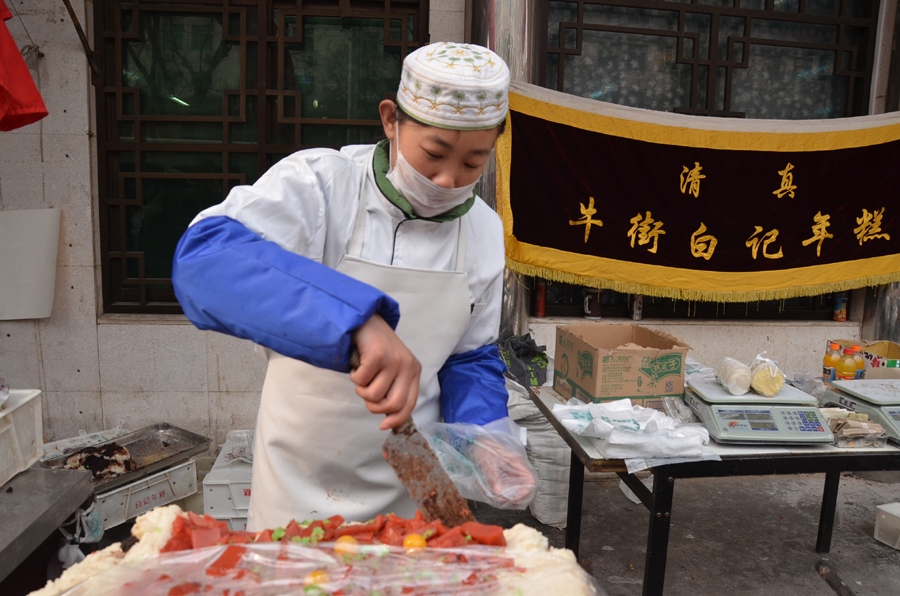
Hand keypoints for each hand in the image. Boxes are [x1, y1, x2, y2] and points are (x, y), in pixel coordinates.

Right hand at [350, 314, 420, 430]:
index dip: (396, 419)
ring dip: (361, 390)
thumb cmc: (375, 349)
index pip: (409, 404)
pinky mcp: (378, 356)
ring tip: (361, 376)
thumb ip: (392, 389)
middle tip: (366, 394)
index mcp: (414, 371)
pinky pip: (361, 381)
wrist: (365, 320)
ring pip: (374, 395)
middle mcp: (407, 366)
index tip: (383, 426)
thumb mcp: (391, 368)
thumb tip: (388, 420)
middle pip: (393, 404)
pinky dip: (354, 377)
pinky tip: (357, 365)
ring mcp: (393, 360)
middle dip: (374, 407)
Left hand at [471, 439, 535, 506]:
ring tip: (493, 497)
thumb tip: (498, 492)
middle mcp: (515, 469)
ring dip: (505, 496)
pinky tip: (488, 491)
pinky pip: (504, 488)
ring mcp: (510, 473)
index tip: (515, 498)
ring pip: (513, 490)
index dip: (526, 490)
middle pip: (523, 487)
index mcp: (516, 462)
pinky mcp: (503, 477)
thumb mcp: (488, 461)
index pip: (530, 478)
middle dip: (513, 497)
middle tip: (501, 500)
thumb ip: (493, 476)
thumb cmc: (484, 447)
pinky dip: (497, 492)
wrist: (476, 442)